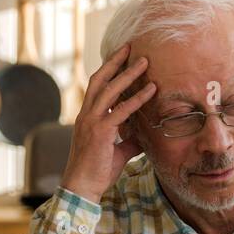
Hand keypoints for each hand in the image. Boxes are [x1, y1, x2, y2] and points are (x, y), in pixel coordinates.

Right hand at [59, 43, 156, 202]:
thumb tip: (144, 136)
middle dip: (115, 62)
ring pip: (110, 90)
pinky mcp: (100, 132)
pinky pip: (121, 111)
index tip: (121, 57)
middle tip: (130, 46)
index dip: (108, 70)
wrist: (82, 187)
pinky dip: (137, 99)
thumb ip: (129, 140)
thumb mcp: (118, 152)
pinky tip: (151, 89)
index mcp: (87, 117)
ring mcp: (91, 122)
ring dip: (128, 73)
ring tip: (144, 61)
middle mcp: (86, 115)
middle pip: (100, 79)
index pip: (97, 87)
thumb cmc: (98, 171)